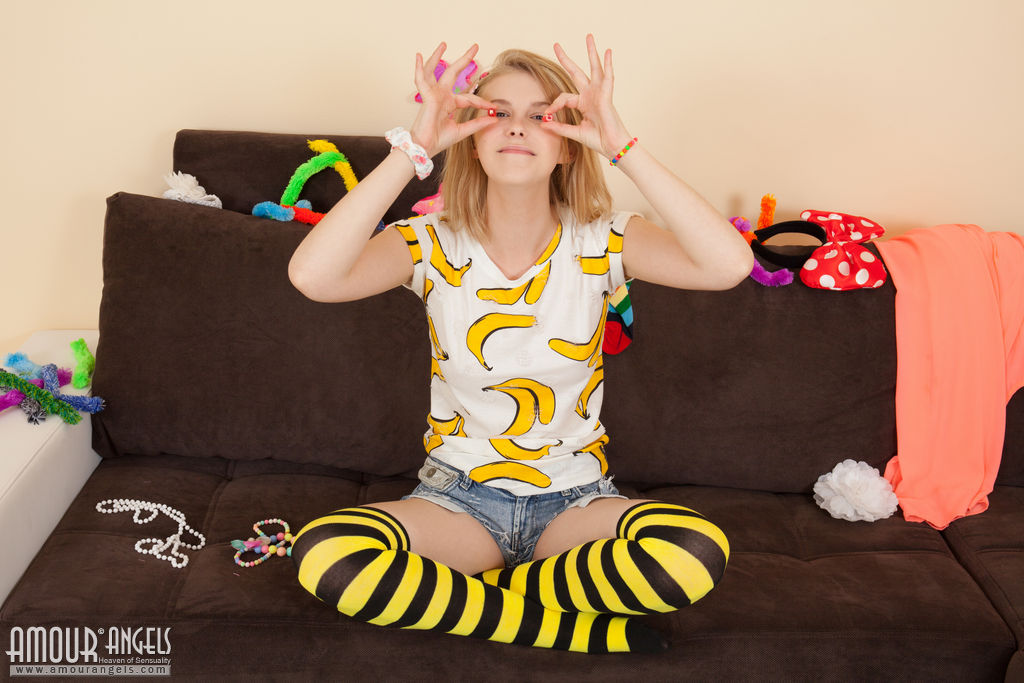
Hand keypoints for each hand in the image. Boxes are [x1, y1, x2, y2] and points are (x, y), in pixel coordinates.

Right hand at [409, 43, 496, 157]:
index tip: (493, 107)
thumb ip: (478, 123)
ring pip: (435, 71)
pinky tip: (419, 56)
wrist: (425, 148)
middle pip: (453, 74)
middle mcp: (442, 96)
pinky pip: (421, 79)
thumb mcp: (464, 131)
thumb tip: (494, 119)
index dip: (481, 102)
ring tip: (444, 43)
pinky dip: (419, 68)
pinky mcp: (427, 97)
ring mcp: (433, 95)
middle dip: (464, 60)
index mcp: (450, 104)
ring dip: (437, 56)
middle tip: (475, 48)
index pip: (469, 97)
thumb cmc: (439, 140)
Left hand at [545, 35, 633, 158]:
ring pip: (594, 68)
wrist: (612, 146)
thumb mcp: (574, 132)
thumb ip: (559, 127)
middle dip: (566, 59)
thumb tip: (543, 124)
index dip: (554, 105)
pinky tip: (607, 51)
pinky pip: (608, 76)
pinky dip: (608, 64)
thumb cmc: (598, 140)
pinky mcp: (607, 95)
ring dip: (591, 52)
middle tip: (556, 45)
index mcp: (583, 103)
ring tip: (589, 36)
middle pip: (576, 72)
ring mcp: (599, 93)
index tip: (547, 115)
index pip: (563, 97)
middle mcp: (590, 95)